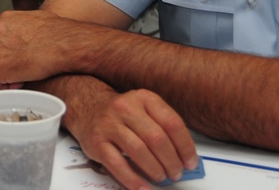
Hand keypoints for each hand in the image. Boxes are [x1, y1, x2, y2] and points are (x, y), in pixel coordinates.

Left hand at [0, 9, 85, 89]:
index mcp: (1, 21)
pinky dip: (2, 89)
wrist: (68, 43)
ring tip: (19, 78)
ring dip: (0, 79)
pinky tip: (18, 84)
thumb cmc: (58, 33)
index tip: (7, 62)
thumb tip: (15, 42)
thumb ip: (16, 30)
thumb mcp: (32, 21)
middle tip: (15, 73)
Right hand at [63, 79, 197, 189]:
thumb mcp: (144, 108)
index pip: (172, 123)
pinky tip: (143, 187)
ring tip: (161, 177)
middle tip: (176, 173)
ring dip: (155, 170)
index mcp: (143, 98)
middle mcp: (125, 108)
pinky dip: (133, 180)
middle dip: (171, 161)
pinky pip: (118, 164)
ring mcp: (109, 124)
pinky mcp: (97, 142)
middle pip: (157, 138)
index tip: (190, 162)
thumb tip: (184, 156)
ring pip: (139, 150)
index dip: (185, 146)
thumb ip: (163, 126)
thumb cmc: (122, 114)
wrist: (87, 108)